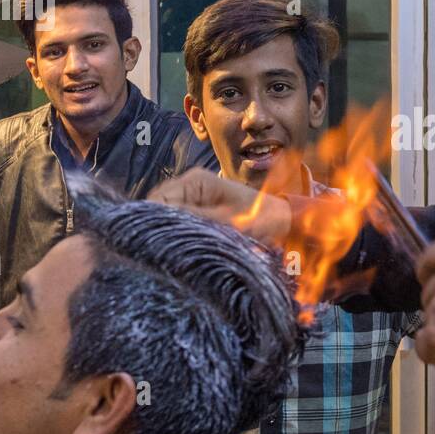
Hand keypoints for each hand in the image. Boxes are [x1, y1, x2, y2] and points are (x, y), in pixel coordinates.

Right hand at [146, 168, 290, 243]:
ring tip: (174, 251)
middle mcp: (187, 184)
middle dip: (159, 229)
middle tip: (165, 251)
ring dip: (168, 232)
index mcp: (195, 181)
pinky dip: (178, 233)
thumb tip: (159, 223)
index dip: (153, 223)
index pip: (157, 201)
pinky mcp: (194, 208)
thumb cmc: (260, 219)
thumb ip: (194, 221)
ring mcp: (189, 196)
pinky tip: (182, 247)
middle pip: (156, 207)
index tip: (157, 246)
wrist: (281, 220)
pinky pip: (176, 221)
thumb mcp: (227, 223)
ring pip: (163, 216)